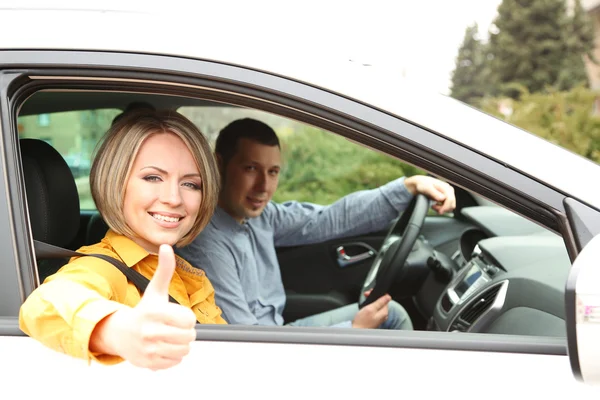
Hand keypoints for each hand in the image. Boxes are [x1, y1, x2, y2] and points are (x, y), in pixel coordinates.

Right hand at [90, 244, 196, 369]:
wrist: (120, 334)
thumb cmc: (144, 310)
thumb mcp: (155, 290)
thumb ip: (164, 270)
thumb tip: (167, 246)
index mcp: (155, 313)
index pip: (189, 320)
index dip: (187, 317)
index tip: (178, 315)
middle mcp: (150, 332)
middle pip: (189, 336)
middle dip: (186, 332)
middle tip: (175, 327)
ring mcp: (149, 350)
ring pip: (184, 350)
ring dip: (181, 344)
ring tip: (170, 337)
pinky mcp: (149, 363)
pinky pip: (175, 362)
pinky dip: (173, 356)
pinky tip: (163, 347)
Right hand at [352, 294, 390, 328]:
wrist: (357, 331)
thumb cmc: (362, 322)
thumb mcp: (370, 309)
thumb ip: (380, 302)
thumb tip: (388, 296)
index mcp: (384, 312)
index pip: (385, 298)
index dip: (378, 293)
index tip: (370, 293)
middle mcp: (383, 315)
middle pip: (381, 301)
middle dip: (374, 297)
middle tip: (366, 295)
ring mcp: (379, 317)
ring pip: (377, 305)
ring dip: (371, 301)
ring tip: (365, 300)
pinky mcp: (374, 319)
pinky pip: (374, 309)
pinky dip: (370, 306)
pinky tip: (365, 307)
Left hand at [403, 175, 455, 213]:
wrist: (420, 184)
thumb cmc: (423, 184)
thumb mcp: (427, 188)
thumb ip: (434, 193)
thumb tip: (442, 198)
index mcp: (446, 187)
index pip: (450, 200)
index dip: (446, 207)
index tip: (439, 211)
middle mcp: (449, 191)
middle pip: (452, 204)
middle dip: (443, 209)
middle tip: (433, 207)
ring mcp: (448, 195)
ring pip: (450, 207)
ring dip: (442, 209)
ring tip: (433, 206)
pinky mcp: (445, 198)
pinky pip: (447, 207)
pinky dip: (441, 208)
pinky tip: (435, 206)